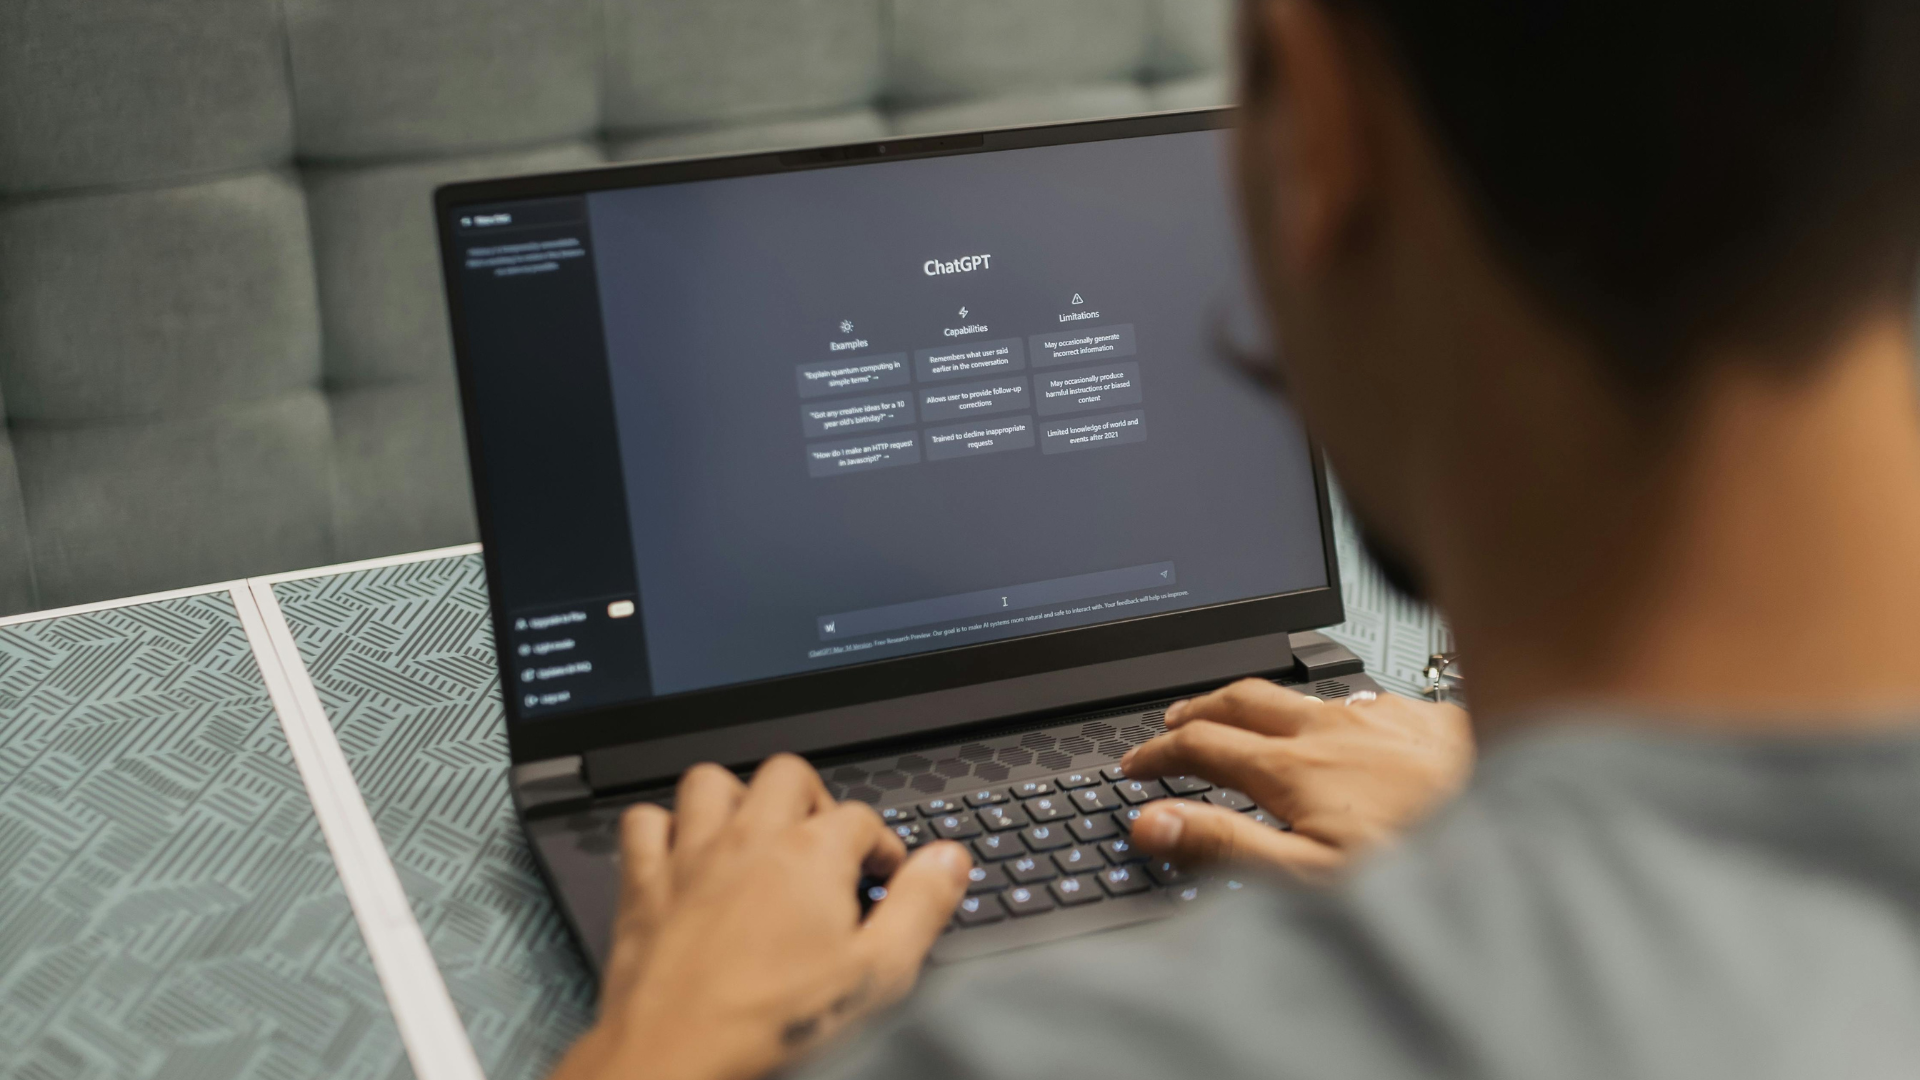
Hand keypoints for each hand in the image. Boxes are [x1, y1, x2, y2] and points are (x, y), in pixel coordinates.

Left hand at [548, 754, 971, 1079]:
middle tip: (823, 844)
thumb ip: (919, 909)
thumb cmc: (771, 1021)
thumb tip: (949, 861)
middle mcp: (749, 839)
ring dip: (736, 799)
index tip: (884, 879)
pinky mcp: (645, 882)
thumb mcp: (876, 975)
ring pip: (711, 783)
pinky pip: (645, 822)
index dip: (882, 847)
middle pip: (788, 775)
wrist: (677, 1054)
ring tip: (755, 835)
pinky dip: (663, 828)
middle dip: (813, 800)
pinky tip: (682, 854)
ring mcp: (691, 855)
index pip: (862, 819)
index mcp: (811, 854)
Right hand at [1122, 679, 1472, 881]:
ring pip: (1302, 694)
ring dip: (1261, 704)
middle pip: (1243, 698)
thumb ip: (1224, 845)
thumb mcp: (1308, 875)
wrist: (1537, 834)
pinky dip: (1330, 707)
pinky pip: (1363, 698)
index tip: (1134, 765)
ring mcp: (1382, 716)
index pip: (1200, 745)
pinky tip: (1346, 727)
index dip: (1157, 754)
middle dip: (1198, 708)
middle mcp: (1332, 729)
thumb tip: (1152, 825)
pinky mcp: (1428, 716)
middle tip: (1173, 723)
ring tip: (1247, 720)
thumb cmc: (1427, 866)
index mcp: (1293, 768)